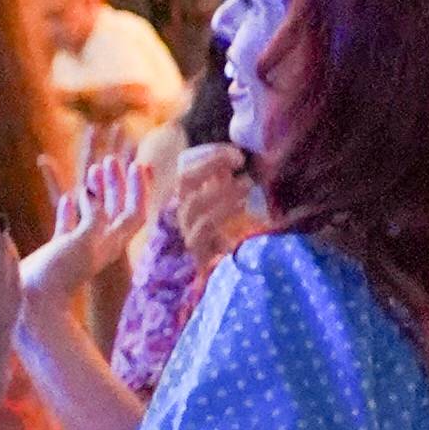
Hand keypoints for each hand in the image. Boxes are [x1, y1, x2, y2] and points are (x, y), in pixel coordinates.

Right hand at [25, 145, 154, 308]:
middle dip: (117, 184)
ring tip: (92, 170)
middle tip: (111, 162)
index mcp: (110, 243)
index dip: (140, 189)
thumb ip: (94, 216)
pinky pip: (70, 226)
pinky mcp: (59, 251)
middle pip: (117, 210)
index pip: (135, 213)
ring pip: (94, 215)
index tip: (135, 165)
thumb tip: (92, 193)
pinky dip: (71, 209)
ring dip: (96, 192)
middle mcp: (99, 245)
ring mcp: (79, 248)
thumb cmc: (60, 273)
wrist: (34, 303)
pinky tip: (67, 197)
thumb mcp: (83, 241)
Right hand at [166, 143, 262, 271]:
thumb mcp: (224, 206)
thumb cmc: (222, 237)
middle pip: (184, 179)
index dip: (209, 156)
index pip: (188, 166)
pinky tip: (242, 204)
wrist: (216, 276)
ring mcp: (185, 230)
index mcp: (187, 196)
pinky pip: (204, 226)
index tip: (236, 153)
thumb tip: (235, 162)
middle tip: (239, 162)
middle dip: (210, 165)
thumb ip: (224, 185)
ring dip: (222, 189)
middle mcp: (181, 210)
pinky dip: (224, 211)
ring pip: (195, 203)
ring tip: (247, 184)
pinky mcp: (194, 248)